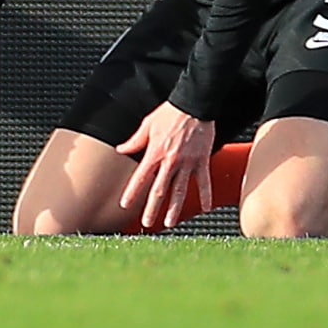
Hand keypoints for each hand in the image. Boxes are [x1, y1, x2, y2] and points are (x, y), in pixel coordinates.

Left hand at [115, 100, 216, 230]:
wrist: (193, 104)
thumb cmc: (170, 113)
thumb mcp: (147, 125)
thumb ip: (135, 141)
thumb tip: (121, 149)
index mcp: (155, 153)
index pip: (141, 177)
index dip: (132, 192)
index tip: (125, 205)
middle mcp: (170, 161)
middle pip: (159, 189)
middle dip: (152, 208)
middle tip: (147, 223)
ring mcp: (188, 163)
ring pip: (180, 191)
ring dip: (174, 209)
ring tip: (169, 222)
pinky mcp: (202, 161)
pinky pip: (204, 182)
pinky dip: (206, 195)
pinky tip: (206, 209)